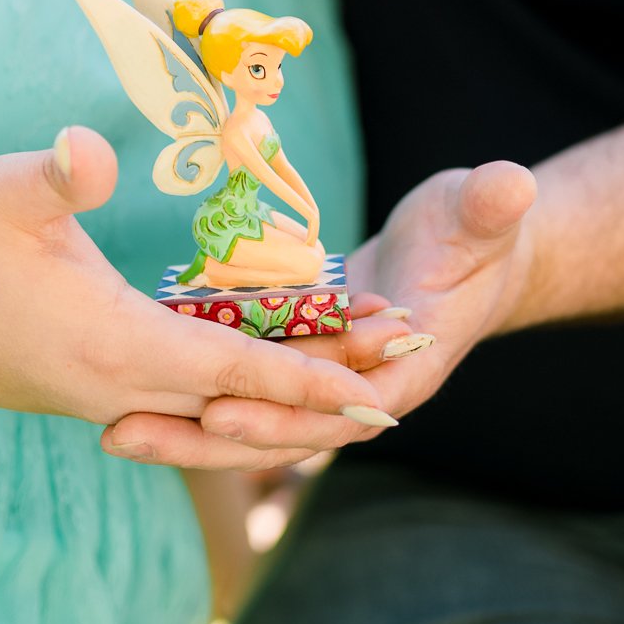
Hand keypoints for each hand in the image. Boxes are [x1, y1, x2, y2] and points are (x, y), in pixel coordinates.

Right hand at [0, 126, 387, 454]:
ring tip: (367, 385)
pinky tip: (286, 377)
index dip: (308, 374)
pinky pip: (194, 404)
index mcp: (113, 343)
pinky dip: (248, 397)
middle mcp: (122, 387)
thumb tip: (89, 148)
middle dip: (326, 399)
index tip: (378, 386)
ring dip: (293, 404)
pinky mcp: (103, 390)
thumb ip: (53, 174)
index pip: (234, 368)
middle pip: (245, 407)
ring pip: (222, 413)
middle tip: (406, 385)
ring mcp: (111, 397)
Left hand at [100, 159, 534, 471]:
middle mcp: (359, 391)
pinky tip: (130, 392)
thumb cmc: (479, 228)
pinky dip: (193, 394)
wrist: (470, 253)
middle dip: (204, 440)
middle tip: (124, 434)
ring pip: (252, 418)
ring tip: (110, 430)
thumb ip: (491, 207)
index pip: (336, 408)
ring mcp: (325, 382)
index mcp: (405, 369)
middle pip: (277, 432)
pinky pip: (242, 389)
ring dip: (186, 429)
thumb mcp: (484, 212)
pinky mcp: (298, 362)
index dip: (278, 415)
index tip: (219, 413)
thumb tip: (512, 183)